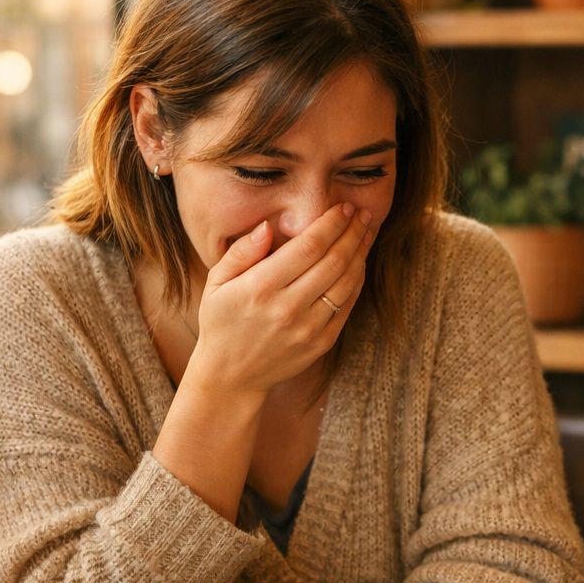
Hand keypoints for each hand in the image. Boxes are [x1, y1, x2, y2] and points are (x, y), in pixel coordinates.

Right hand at [191, 203, 374, 394]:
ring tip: (366, 233)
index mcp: (260, 288)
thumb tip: (268, 227)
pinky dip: (357, 281)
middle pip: (333, 262)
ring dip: (360, 254)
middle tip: (362, 214)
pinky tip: (359, 262)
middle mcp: (287, 308)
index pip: (308, 247)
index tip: (343, 207)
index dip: (331, 224)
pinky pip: (347, 306)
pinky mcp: (321, 343)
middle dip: (352, 233)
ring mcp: (308, 328)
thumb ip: (241, 252)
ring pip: (346, 283)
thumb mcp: (217, 283)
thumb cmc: (222, 322)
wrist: (231, 375)